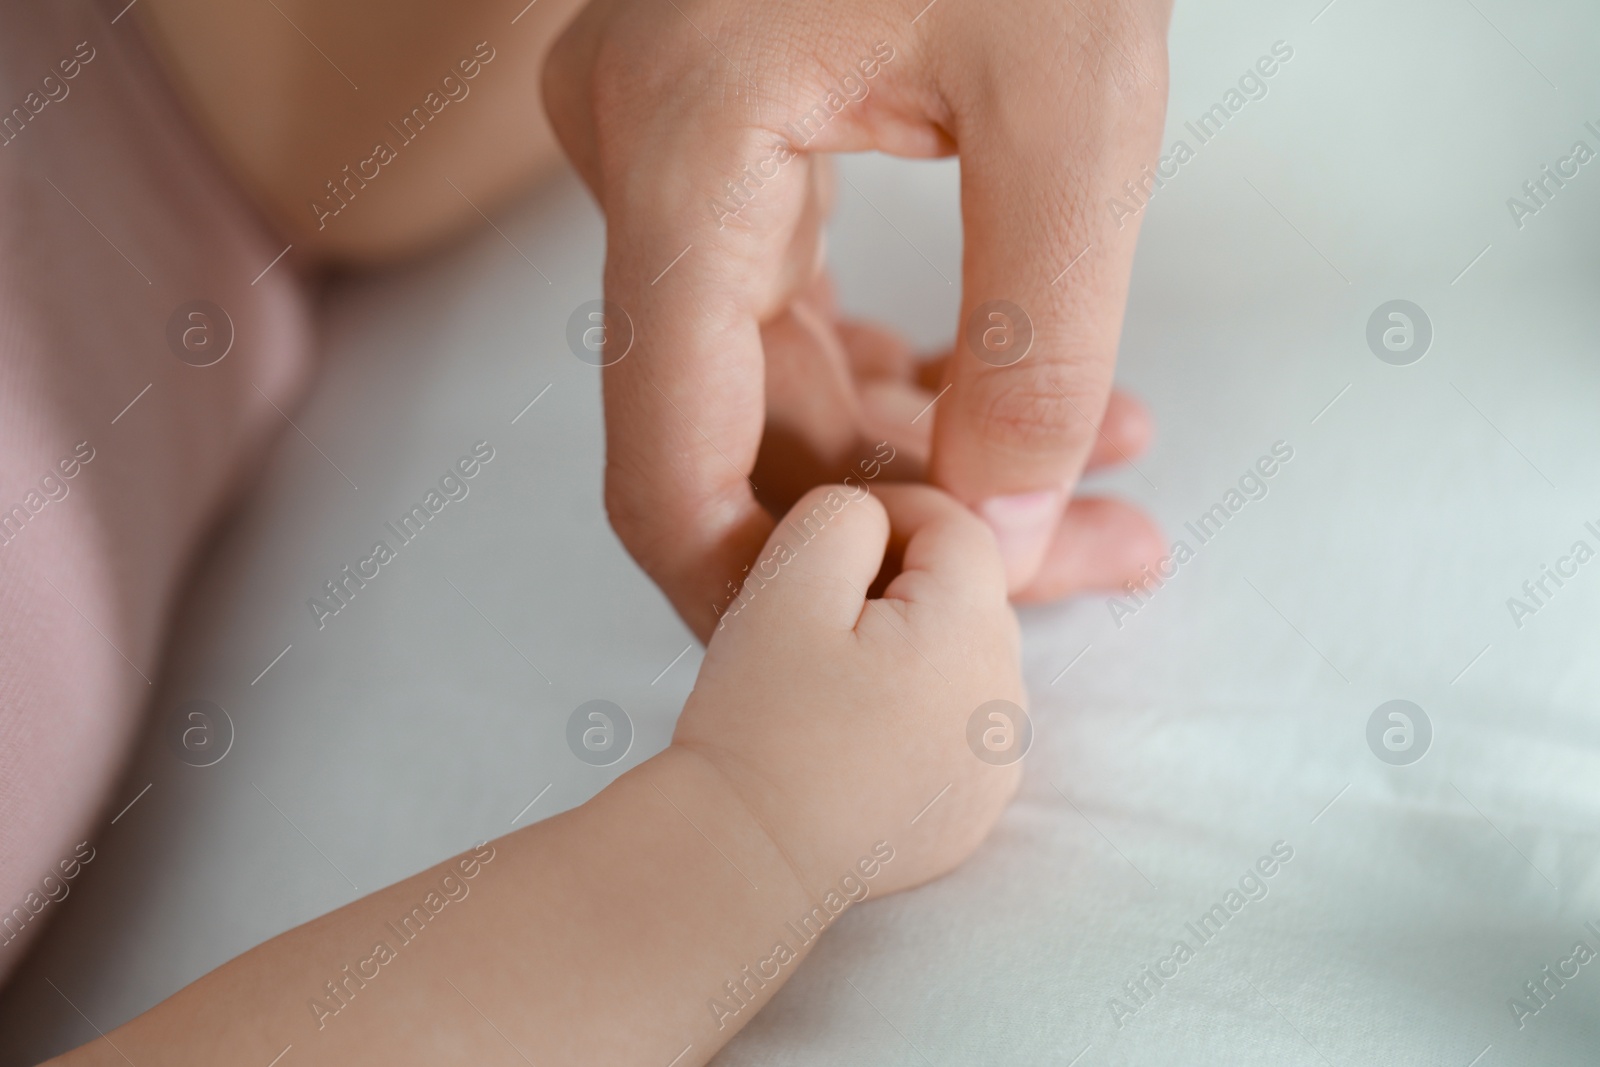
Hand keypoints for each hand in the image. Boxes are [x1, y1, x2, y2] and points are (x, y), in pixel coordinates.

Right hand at [544, 0, 1172, 638]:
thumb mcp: (1069, 101)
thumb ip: (1036, 335)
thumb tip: (1005, 528)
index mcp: (682, 147)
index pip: (669, 461)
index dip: (759, 596)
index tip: (883, 660)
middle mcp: (641, 159)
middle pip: (746, 431)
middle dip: (912, 515)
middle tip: (1078, 554)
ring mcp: (673, 153)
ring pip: (778, 380)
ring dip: (927, 444)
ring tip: (1099, 476)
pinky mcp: (725, 147)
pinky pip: (789, 310)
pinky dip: (899, 368)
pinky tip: (1017, 398)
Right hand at [672, 483, 1023, 895]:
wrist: (741, 858)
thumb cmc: (758, 724)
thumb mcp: (787, 583)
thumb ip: (845, 516)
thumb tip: (875, 517)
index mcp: (972, 631)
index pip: (957, 525)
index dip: (887, 513)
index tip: (822, 542)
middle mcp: (1006, 700)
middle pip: (966, 595)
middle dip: (899, 584)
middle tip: (813, 612)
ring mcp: (995, 767)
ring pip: (961, 661)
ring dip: (908, 648)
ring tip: (826, 676)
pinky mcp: (971, 813)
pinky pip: (954, 729)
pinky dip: (914, 713)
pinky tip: (848, 732)